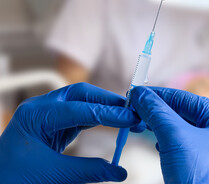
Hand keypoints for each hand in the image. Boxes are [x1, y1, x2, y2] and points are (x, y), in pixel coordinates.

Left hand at [0, 83, 140, 183]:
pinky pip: (80, 114)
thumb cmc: (14, 178)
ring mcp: (47, 113)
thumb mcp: (53, 175)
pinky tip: (111, 121)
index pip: (81, 109)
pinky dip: (98, 117)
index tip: (131, 119)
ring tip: (127, 116)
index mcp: (36, 116)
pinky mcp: (53, 123)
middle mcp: (42, 108)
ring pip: (82, 101)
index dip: (110, 114)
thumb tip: (119, 172)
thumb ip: (89, 171)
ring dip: (105, 107)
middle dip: (109, 101)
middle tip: (132, 111)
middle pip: (82, 94)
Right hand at [131, 86, 208, 183]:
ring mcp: (207, 153)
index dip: (167, 95)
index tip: (145, 93)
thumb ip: (157, 112)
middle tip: (140, 105)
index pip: (192, 101)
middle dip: (161, 110)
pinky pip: (178, 145)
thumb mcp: (175, 137)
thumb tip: (140, 94)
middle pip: (186, 114)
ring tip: (142, 121)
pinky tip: (155, 143)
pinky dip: (164, 140)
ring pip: (180, 130)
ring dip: (160, 124)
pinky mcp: (195, 166)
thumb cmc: (196, 176)